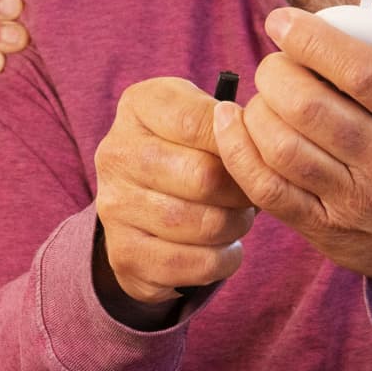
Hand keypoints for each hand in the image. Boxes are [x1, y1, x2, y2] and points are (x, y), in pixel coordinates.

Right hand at [93, 77, 254, 320]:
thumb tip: (258, 147)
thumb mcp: (202, 117)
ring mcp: (113, 207)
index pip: (198, 123)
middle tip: (251, 195)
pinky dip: (223, 260)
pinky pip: (194, 264)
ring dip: (236, 227)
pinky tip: (222, 247)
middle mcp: (116, 153)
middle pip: (203, 178)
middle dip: (241, 192)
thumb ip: (229, 121)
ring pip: (203, 225)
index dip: (238, 144)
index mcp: (138, 106)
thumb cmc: (187, 150)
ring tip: (237, 219)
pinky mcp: (124, 254)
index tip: (254, 155)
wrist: (142, 203)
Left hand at [211, 0, 371, 326]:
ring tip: (264, 94)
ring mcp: (357, 201)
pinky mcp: (327, 230)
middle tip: (274, 61)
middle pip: (309, 107)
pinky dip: (237, 152)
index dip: (312, 39)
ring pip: (282, 148)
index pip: (361, 71)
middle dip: (276, 71)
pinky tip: (230, 123)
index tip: (282, 20)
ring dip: (257, 109)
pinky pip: (266, 190)